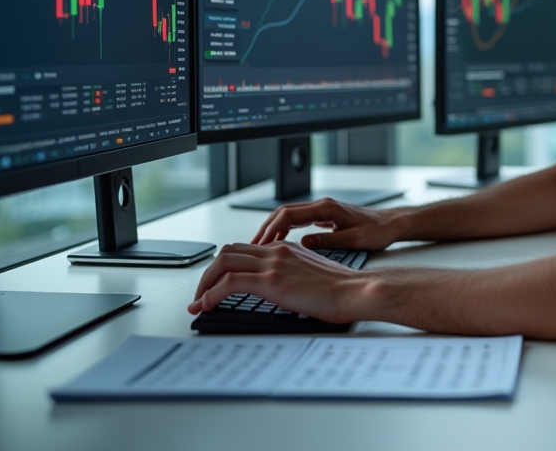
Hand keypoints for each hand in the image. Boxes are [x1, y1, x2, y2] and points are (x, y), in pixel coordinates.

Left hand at [188, 241, 371, 322]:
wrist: (356, 291)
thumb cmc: (342, 290)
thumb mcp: (313, 275)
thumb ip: (294, 275)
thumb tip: (282, 291)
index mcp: (287, 249)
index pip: (245, 249)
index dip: (225, 265)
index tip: (217, 283)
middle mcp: (277, 251)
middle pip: (228, 252)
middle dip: (208, 273)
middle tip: (202, 293)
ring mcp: (273, 264)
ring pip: (223, 263)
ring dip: (204, 283)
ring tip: (199, 301)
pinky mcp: (270, 281)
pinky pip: (228, 283)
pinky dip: (211, 294)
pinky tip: (206, 306)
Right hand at [251, 197, 401, 250]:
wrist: (393, 223)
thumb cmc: (379, 231)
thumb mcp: (354, 240)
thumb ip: (328, 241)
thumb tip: (302, 244)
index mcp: (327, 208)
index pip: (288, 215)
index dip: (271, 229)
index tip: (259, 244)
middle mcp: (322, 206)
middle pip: (283, 212)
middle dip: (265, 228)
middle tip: (252, 247)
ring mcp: (323, 210)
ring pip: (289, 215)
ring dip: (273, 229)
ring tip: (260, 247)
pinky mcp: (326, 216)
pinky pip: (298, 220)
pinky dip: (285, 230)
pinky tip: (279, 244)